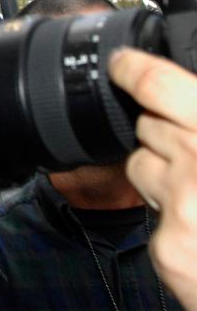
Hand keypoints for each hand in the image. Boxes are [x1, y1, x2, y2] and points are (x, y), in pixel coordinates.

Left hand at [109, 48, 196, 310]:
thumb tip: (188, 104)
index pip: (164, 88)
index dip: (136, 70)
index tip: (122, 63)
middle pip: (149, 126)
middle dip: (166, 129)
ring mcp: (181, 209)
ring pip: (142, 166)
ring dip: (163, 168)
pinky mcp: (166, 246)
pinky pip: (153, 211)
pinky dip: (172, 211)